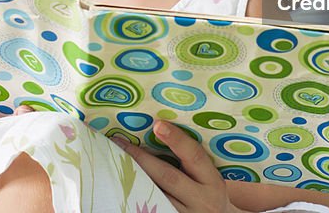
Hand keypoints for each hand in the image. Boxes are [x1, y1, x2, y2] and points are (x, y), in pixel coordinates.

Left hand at [113, 120, 244, 212]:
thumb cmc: (207, 192)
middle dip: (142, 159)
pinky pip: (152, 207)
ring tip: (115, 162)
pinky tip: (123, 185)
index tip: (158, 125)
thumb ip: (190, 159)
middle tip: (120, 143)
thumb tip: (159, 128)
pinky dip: (137, 196)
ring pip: (156, 195)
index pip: (195, 156)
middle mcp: (202, 200)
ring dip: (134, 178)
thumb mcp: (208, 176)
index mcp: (212, 181)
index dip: (177, 139)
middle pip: (168, 177)